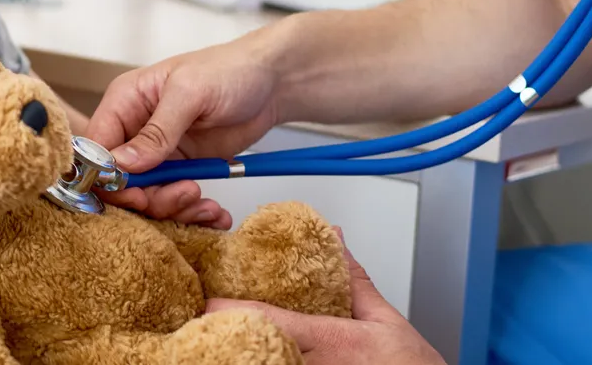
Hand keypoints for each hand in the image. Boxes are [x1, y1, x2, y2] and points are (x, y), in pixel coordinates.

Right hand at [86, 40, 281, 225]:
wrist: (271, 83)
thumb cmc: (229, 70)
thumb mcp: (191, 93)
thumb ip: (157, 129)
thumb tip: (123, 163)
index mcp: (125, 102)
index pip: (96, 146)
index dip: (107, 175)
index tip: (136, 193)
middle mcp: (135, 130)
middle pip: (119, 180)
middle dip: (148, 197)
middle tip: (183, 194)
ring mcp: (159, 153)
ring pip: (147, 196)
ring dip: (174, 207)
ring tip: (203, 201)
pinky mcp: (182, 169)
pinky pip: (175, 199)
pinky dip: (193, 212)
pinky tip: (214, 212)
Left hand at [205, 239, 443, 364]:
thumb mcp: (386, 321)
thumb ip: (355, 281)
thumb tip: (336, 239)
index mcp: (329, 341)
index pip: (266, 319)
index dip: (228, 310)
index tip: (208, 299)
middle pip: (251, 349)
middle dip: (226, 334)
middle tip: (205, 320)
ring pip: (260, 363)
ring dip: (241, 353)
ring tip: (221, 341)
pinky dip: (258, 361)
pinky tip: (251, 356)